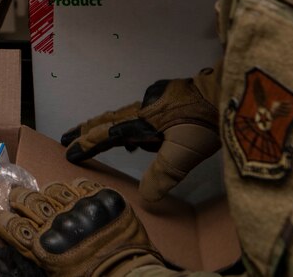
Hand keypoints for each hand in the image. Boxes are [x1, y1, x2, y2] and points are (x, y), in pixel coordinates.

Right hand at [0, 179, 163, 275]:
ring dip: (48, 193)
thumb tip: (30, 242)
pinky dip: (75, 188)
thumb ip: (39, 255)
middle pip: (28, 200)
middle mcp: (59, 223)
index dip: (2, 220)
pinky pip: (81, 183)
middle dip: (18, 198)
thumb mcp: (55, 273)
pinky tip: (74, 194)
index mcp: (44, 246)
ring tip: (49, 196)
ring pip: (53, 188)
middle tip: (16, 197)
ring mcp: (81, 207)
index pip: (12, 225)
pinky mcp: (102, 198)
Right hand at [61, 65, 220, 201]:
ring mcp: (157, 100)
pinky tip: (145, 137)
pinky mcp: (170, 97)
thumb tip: (145, 198)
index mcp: (141, 122)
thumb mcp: (183, 154)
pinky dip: (133, 126)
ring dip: (109, 128)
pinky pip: (142, 114)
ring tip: (101, 140)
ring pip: (125, 116)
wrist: (225, 93)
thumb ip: (162, 174)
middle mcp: (144, 108)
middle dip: (87, 129)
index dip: (87, 144)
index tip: (68, 151)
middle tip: (67, 136)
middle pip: (108, 120)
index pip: (107, 134)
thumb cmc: (203, 122)